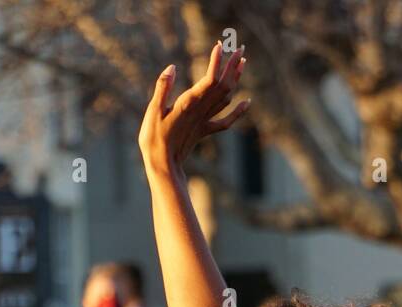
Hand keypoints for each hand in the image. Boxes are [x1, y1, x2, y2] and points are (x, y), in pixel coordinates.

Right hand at [138, 43, 249, 178]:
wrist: (163, 166)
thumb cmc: (154, 139)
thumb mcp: (153, 111)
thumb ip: (162, 88)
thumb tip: (172, 67)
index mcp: (189, 103)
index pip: (209, 79)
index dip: (217, 62)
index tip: (221, 45)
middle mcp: (201, 111)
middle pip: (223, 85)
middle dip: (232, 65)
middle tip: (240, 46)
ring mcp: (205, 121)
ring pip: (226, 98)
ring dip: (235, 79)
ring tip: (242, 62)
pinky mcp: (204, 131)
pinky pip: (226, 120)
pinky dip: (239, 111)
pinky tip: (247, 102)